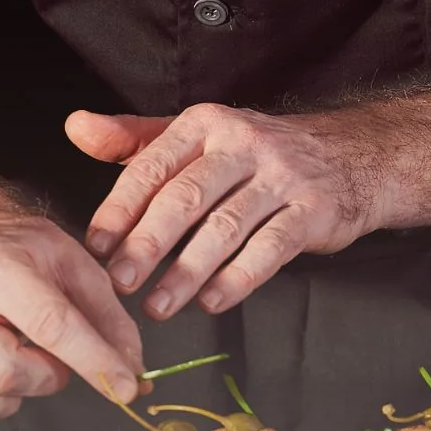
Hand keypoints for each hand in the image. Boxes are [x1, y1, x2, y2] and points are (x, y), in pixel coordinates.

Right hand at [0, 216, 144, 430]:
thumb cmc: (26, 257)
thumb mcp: (77, 267)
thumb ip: (110, 319)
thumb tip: (133, 373)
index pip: (49, 324)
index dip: (93, 361)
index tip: (126, 387)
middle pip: (4, 373)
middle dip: (47, 378)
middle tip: (55, 359)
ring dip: (10, 401)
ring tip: (22, 369)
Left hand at [64, 104, 389, 319]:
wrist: (353, 155)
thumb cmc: (260, 154)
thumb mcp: (200, 136)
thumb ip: (136, 138)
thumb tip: (76, 128)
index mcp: (207, 124)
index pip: (153, 166)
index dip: (120, 209)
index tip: (96, 247)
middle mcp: (244, 143)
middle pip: (187, 197)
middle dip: (148, 244)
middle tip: (120, 283)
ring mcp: (283, 176)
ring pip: (226, 227)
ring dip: (187, 271)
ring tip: (158, 306)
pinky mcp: (314, 210)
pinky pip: (270, 248)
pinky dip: (238, 279)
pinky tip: (211, 301)